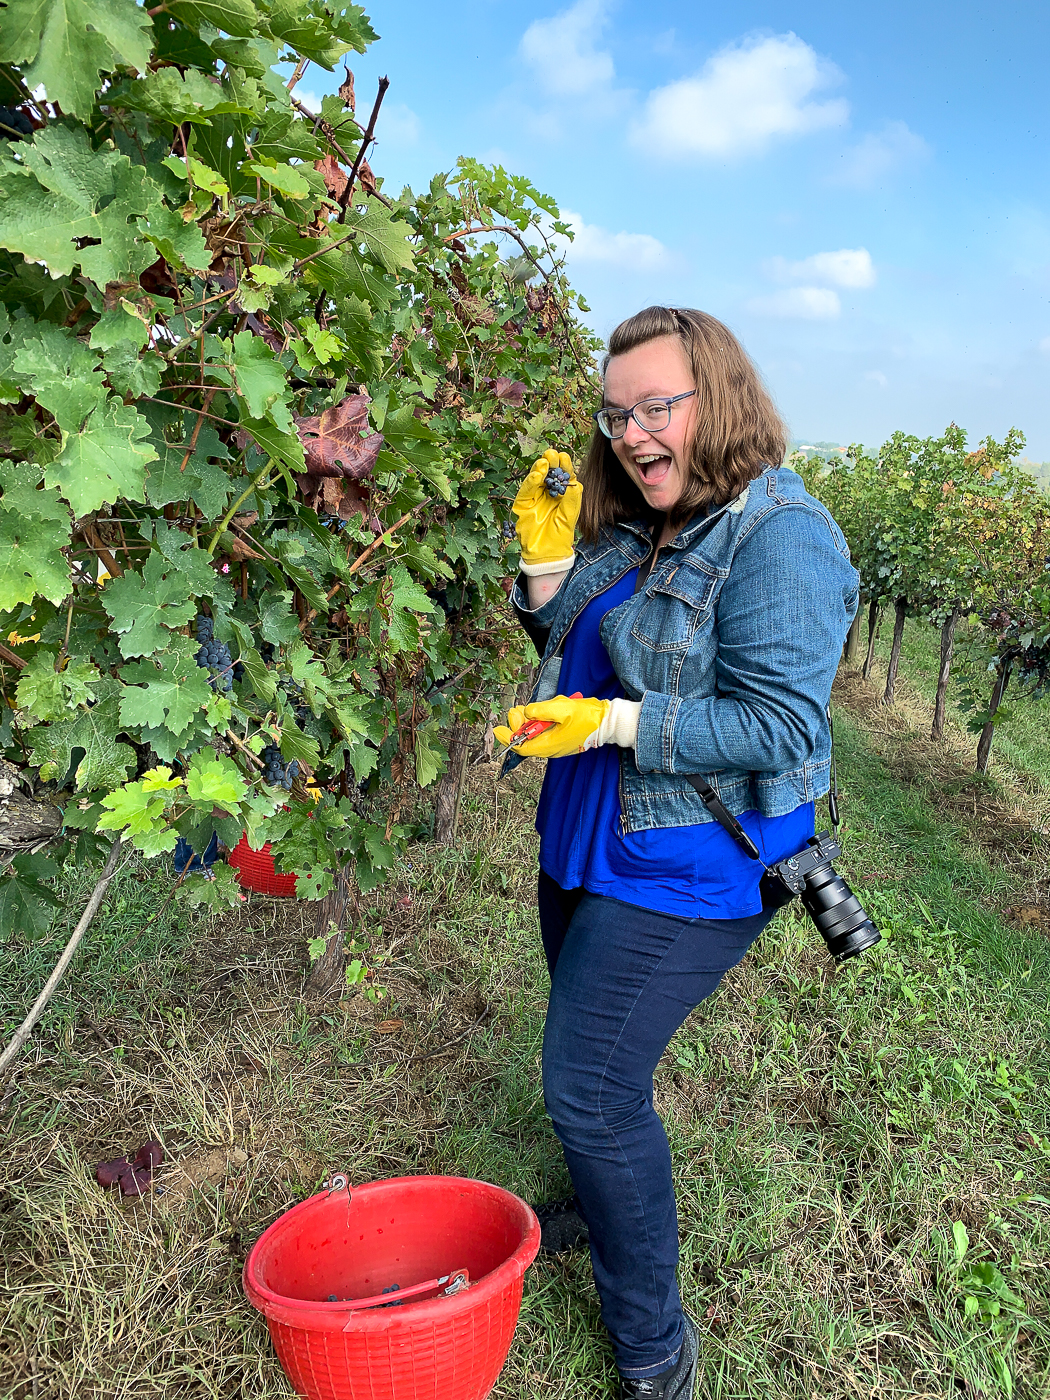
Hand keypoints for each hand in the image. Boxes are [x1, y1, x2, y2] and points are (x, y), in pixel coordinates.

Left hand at [494, 695, 640, 757]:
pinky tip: (547, 712)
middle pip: (527, 740)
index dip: (508, 738)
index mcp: (549, 745)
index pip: (521, 746)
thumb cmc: (588, 717)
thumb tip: (527, 712)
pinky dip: (541, 723)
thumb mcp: (562, 708)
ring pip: (535, 735)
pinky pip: (545, 733)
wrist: (609, 722)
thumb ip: (541, 710)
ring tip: (536, 708)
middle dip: (519, 724)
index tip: (498, 729)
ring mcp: (557, 745)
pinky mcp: (562, 740)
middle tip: (517, 710)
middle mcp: (551, 749)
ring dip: (531, 721)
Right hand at [512, 449, 582, 575]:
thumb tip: (575, 482)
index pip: (563, 477)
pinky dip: (531, 482)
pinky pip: (526, 491)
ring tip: (545, 461)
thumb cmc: (560, 536)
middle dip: (551, 463)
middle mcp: (548, 494)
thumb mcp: (570, 517)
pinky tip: (537, 475)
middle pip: (549, 474)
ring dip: (540, 469)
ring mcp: (535, 498)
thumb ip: (572, 500)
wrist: (546, 553)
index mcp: (562, 495)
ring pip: (536, 479)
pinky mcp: (523, 505)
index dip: (564, 466)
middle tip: (553, 453)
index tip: (565, 456)